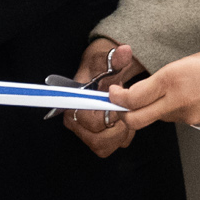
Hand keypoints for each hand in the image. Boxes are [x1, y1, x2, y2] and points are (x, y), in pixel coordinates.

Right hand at [60, 38, 142, 157]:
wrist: (103, 73)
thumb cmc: (102, 68)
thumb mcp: (108, 59)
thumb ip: (116, 58)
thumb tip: (124, 52)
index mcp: (72, 104)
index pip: (92, 123)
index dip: (111, 116)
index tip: (122, 106)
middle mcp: (75, 122)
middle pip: (97, 140)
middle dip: (118, 128)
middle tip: (127, 111)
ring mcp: (85, 132)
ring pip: (104, 147)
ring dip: (120, 134)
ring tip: (126, 116)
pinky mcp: (96, 139)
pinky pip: (111, 147)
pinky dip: (121, 138)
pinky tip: (125, 123)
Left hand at [109, 38, 199, 135]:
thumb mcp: (189, 61)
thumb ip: (165, 78)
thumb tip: (147, 90)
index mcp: (172, 78)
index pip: (132, 98)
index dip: (117, 99)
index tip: (114, 94)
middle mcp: (179, 101)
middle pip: (138, 119)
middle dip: (127, 115)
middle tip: (125, 106)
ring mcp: (192, 116)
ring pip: (162, 119)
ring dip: (160, 110)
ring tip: (180, 91)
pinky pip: (183, 120)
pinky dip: (182, 111)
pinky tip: (197, 97)